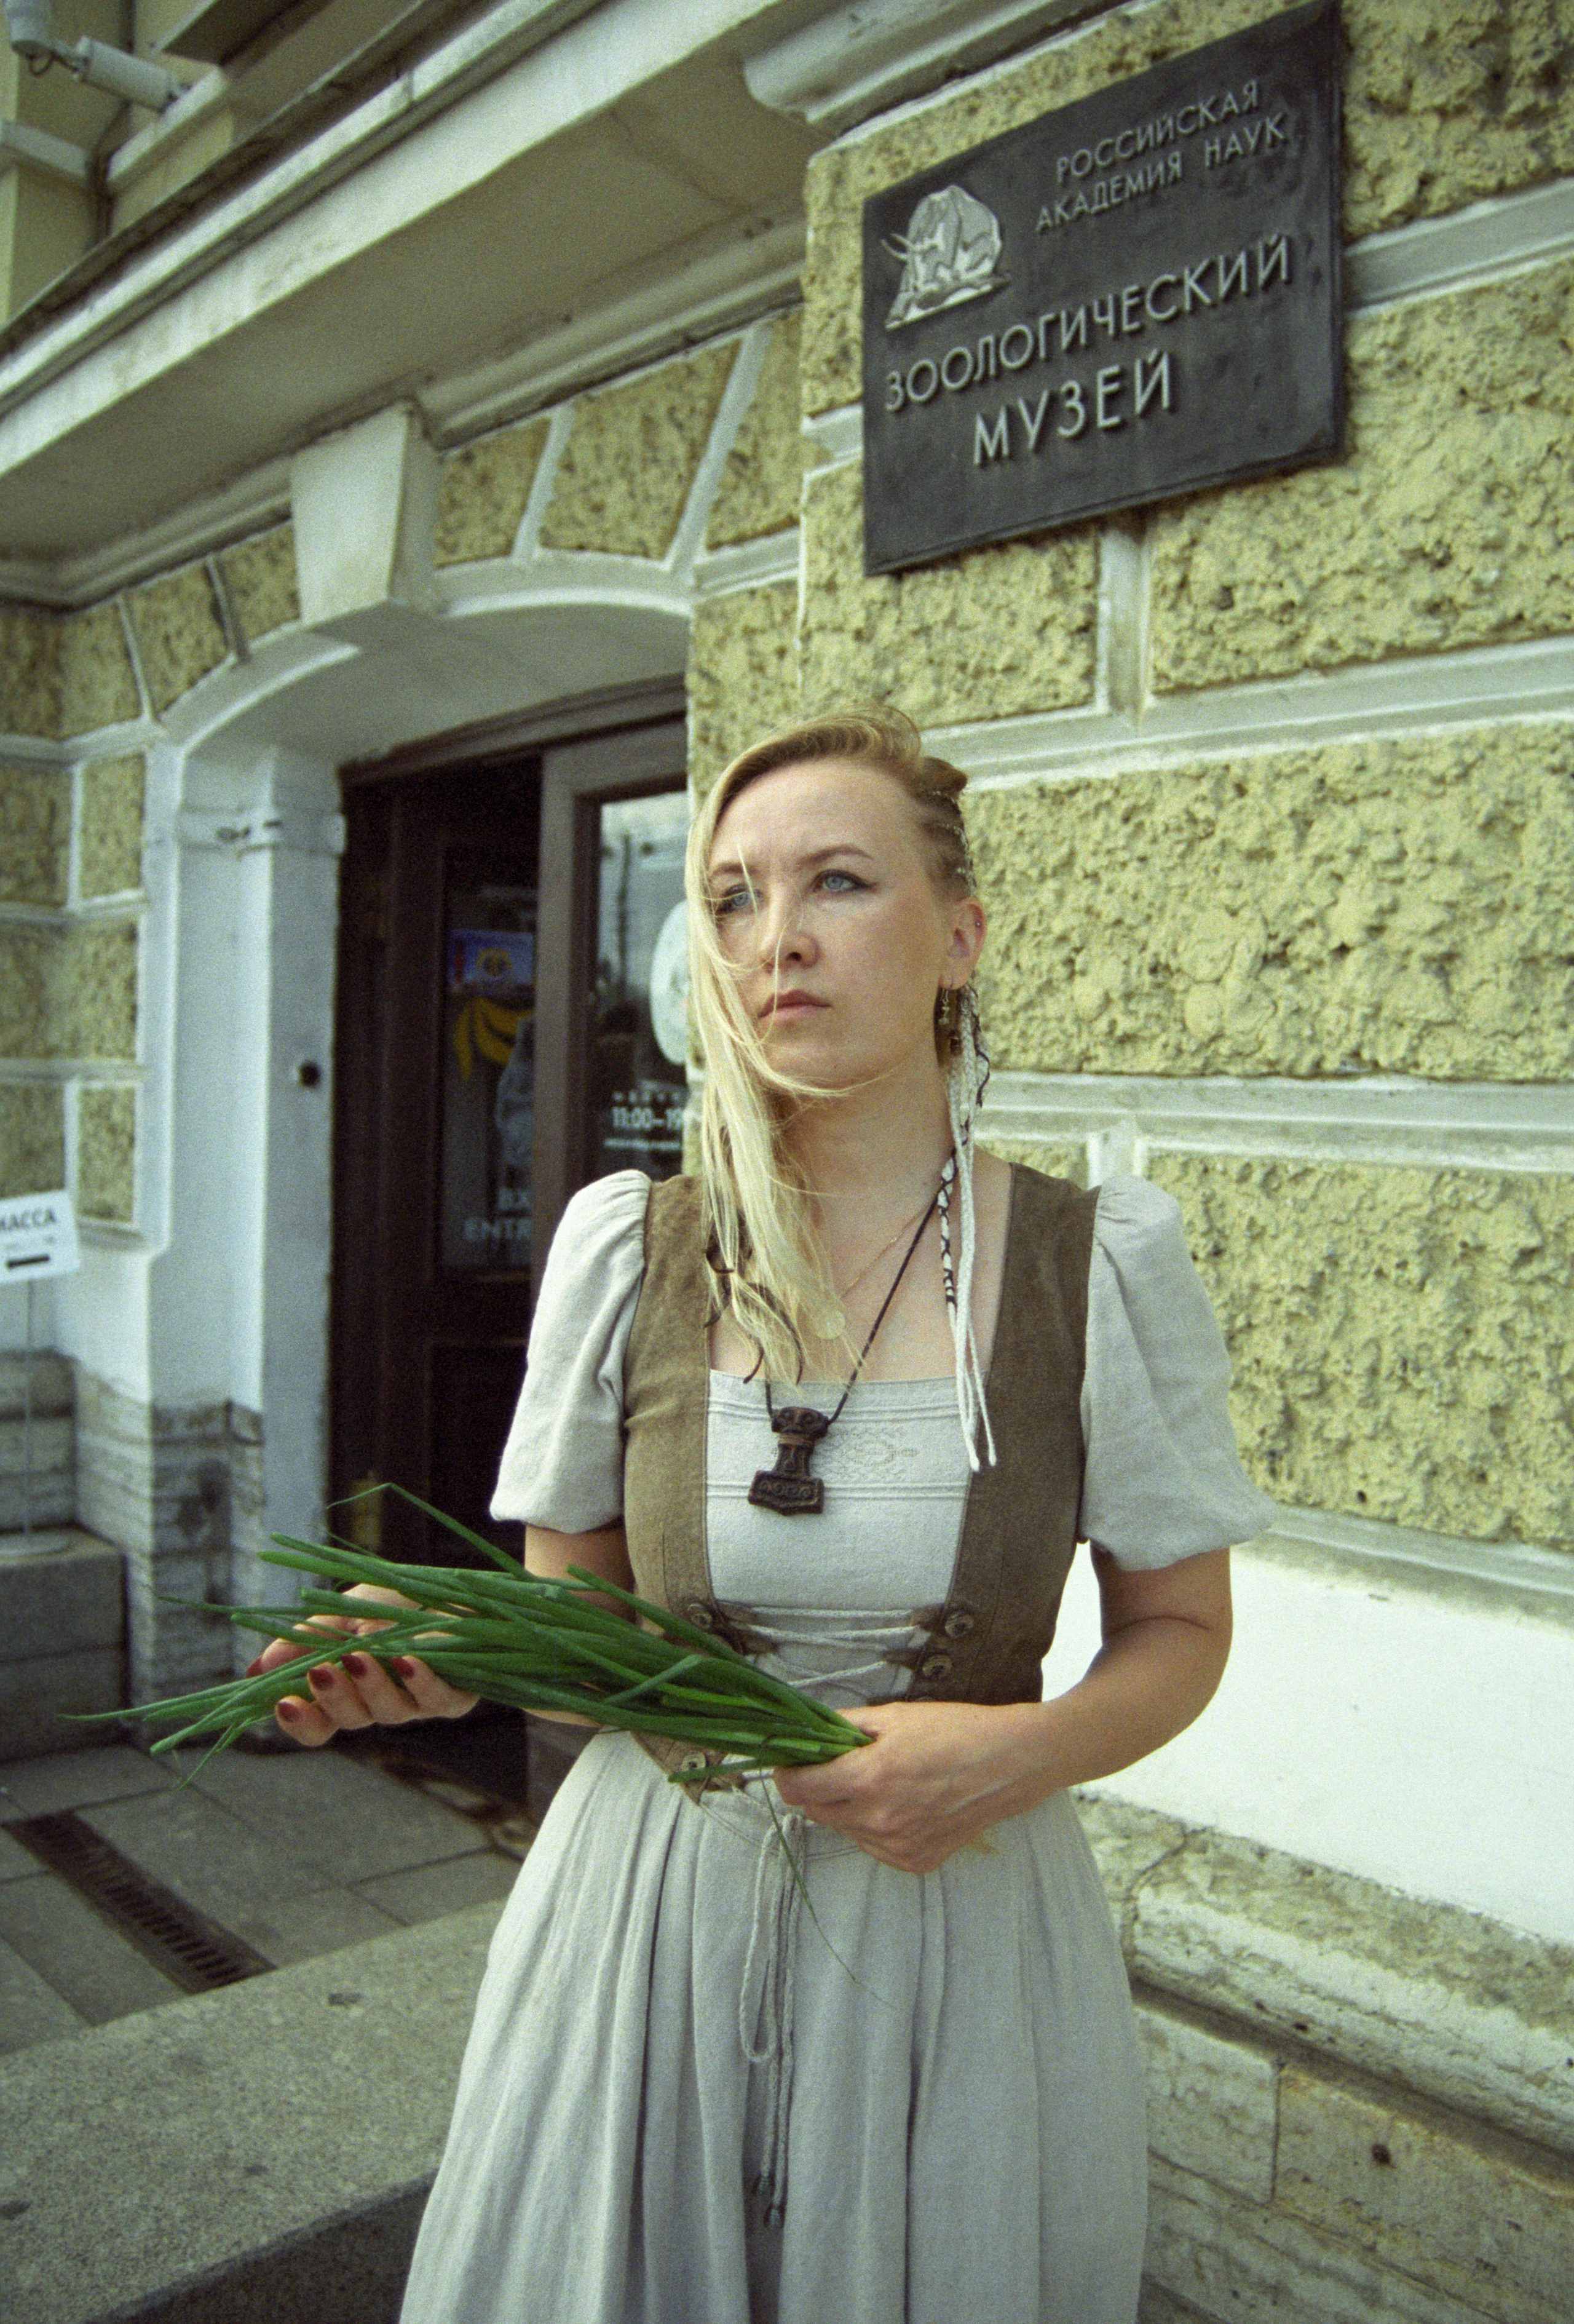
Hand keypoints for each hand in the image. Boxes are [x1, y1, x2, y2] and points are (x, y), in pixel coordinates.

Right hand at [248, 1582, 478, 1747]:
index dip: (300, 1721)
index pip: (318, 1723)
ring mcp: (416, 1703)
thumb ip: (306, 1642)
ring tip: (360, 1656)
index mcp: (348, 1690)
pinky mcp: (454, 1695)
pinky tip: (408, 1661)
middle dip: (333, 1697)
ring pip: (389, 1711)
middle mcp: (380, 1703)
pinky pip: (435, 1698)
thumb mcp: (344, 1613)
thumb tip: (256, 1670)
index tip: (283, 1704)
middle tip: (321, 1672)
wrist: (454, 1587)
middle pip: (350, 1720)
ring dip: (372, 1685)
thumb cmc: (396, 1603)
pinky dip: (420, 1681)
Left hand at [772, 1698, 1059, 1874]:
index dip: (788, 1774)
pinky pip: (874, 1845)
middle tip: (840, 1765)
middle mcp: (880, 1820)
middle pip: (816, 1811)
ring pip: (846, 1829)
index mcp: (870, 1778)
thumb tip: (806, 1729)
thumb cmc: (955, 1731)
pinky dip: (876, 1826)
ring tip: (884, 1782)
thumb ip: (844, 1726)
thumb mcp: (895, 1716)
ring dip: (848, 1807)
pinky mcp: (915, 1861)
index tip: (791, 1762)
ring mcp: (898, 1846)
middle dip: (819, 1788)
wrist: (1011, 1764)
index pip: (798, 1790)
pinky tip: (904, 1803)